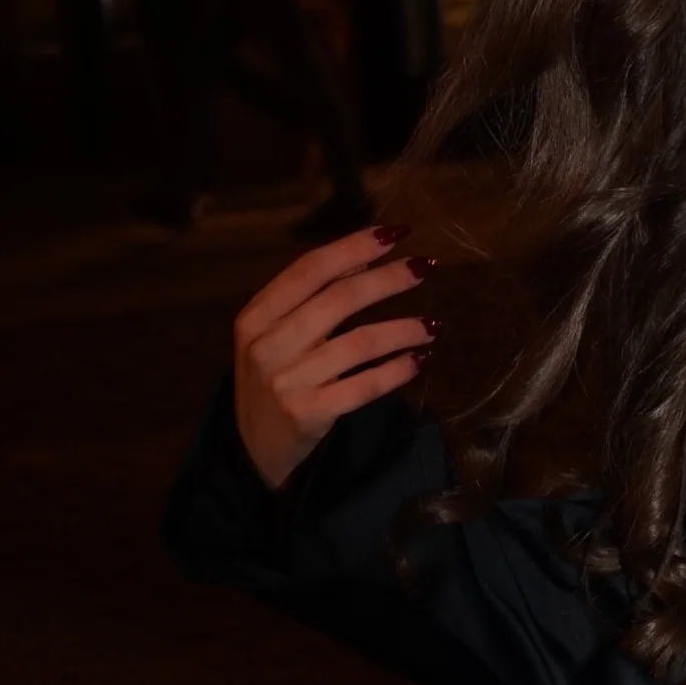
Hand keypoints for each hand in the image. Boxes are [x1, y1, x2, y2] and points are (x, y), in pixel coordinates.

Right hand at [232, 226, 433, 488]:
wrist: (252, 451)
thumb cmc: (272, 382)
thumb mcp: (277, 335)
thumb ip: (313, 298)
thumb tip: (365, 258)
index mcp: (256, 316)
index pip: (310, 269)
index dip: (355, 246)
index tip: (396, 233)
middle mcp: (267, 346)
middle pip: (340, 298)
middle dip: (389, 278)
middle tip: (425, 268)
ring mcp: (287, 382)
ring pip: (360, 342)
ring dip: (404, 329)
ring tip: (432, 326)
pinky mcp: (309, 414)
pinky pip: (365, 385)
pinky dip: (397, 370)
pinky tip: (418, 360)